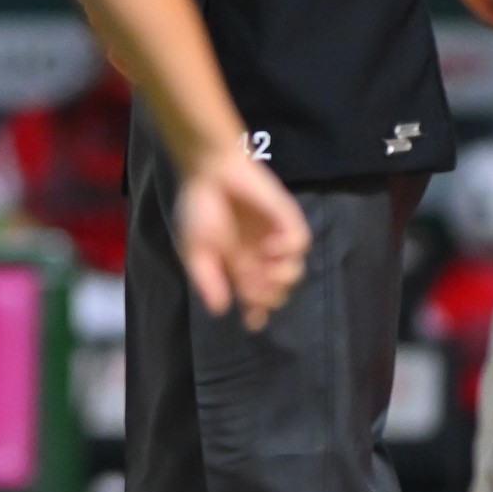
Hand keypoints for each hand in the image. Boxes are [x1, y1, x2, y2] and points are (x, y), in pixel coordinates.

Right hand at [176, 144, 310, 330]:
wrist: (210, 170)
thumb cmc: (199, 207)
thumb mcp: (192, 250)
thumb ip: (205, 279)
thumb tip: (219, 310)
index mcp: (239, 265)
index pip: (255, 297)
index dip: (257, 312)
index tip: (251, 322)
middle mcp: (261, 256)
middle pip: (278, 290)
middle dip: (268, 297)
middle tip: (251, 290)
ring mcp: (276, 238)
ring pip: (294, 271)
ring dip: (280, 278)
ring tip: (263, 271)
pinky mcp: (287, 219)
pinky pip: (300, 243)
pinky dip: (287, 251)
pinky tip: (268, 247)